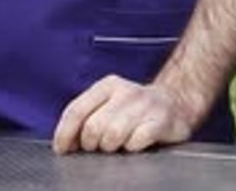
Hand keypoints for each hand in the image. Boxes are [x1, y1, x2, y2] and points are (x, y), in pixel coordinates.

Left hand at [52, 74, 192, 153]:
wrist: (175, 102)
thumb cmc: (134, 109)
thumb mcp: (109, 104)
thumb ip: (87, 116)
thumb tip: (64, 142)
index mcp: (107, 86)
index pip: (77, 109)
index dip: (65, 133)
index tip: (60, 150)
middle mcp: (125, 92)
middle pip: (93, 127)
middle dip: (91, 144)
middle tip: (98, 148)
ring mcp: (144, 106)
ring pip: (113, 136)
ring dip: (110, 148)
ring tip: (116, 147)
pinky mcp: (161, 121)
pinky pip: (136, 142)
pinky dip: (131, 148)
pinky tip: (134, 145)